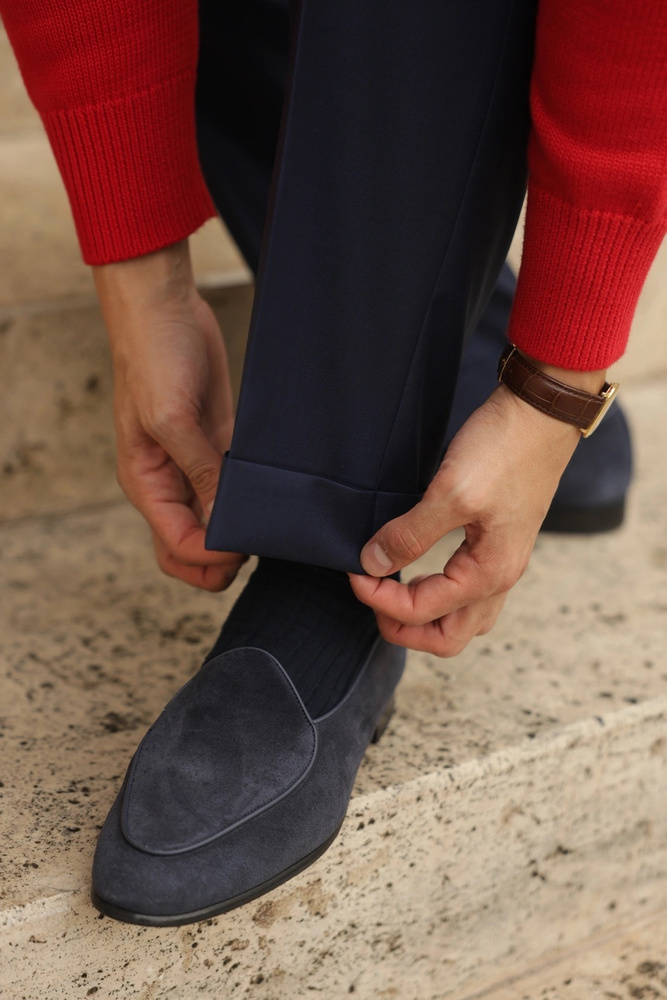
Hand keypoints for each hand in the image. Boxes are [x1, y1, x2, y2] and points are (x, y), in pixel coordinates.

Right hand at [93, 241, 245, 590]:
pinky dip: (251, 500)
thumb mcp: (171, 417)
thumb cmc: (153, 357)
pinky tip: (275, 498)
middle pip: (191, 547)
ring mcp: (194, 465)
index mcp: (146, 483)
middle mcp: (168, 483)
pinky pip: (234, 488)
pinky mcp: (218, 444)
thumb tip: (223, 519)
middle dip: (221, 560)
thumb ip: (197, 470)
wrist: (165, 309)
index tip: (243, 546)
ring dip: (240, 531)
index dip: (210, 555)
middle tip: (257, 547)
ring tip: (272, 525)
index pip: (176, 545)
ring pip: (216, 522)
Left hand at [349, 374, 602, 655]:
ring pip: (461, 619)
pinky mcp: (500, 543)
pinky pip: (469, 592)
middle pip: (447, 637)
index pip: (421, 612)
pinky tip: (419, 570)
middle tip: (370, 595)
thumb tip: (372, 564)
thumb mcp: (451, 492)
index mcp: (489, 573)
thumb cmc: (504, 448)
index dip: (378, 598)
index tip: (353, 570)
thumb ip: (410, 534)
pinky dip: (439, 595)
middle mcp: (501, 577)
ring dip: (423, 617)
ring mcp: (504, 561)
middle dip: (402, 627)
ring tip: (390, 590)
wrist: (541, 412)